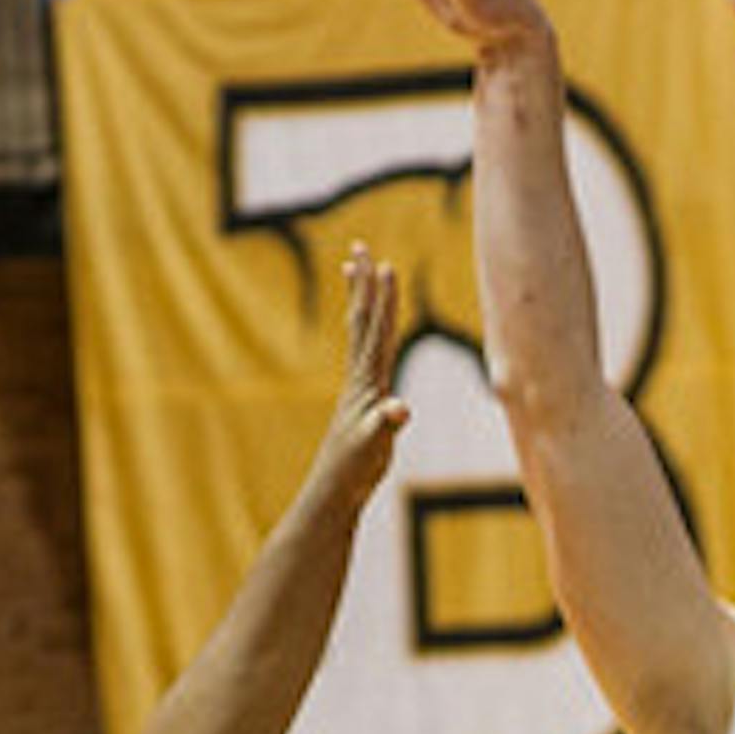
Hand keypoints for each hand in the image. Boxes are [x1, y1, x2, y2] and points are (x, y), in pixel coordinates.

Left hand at [310, 244, 409, 509]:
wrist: (335, 488)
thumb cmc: (355, 468)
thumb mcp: (375, 444)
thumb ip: (387, 423)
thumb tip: (399, 408)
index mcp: (367, 381)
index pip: (378, 331)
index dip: (384, 300)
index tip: (386, 265)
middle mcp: (360, 376)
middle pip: (362, 320)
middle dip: (363, 284)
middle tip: (359, 246)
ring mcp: (359, 386)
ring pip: (359, 332)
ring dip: (359, 300)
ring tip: (353, 270)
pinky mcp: (361, 399)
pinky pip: (364, 353)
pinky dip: (365, 332)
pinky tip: (365, 329)